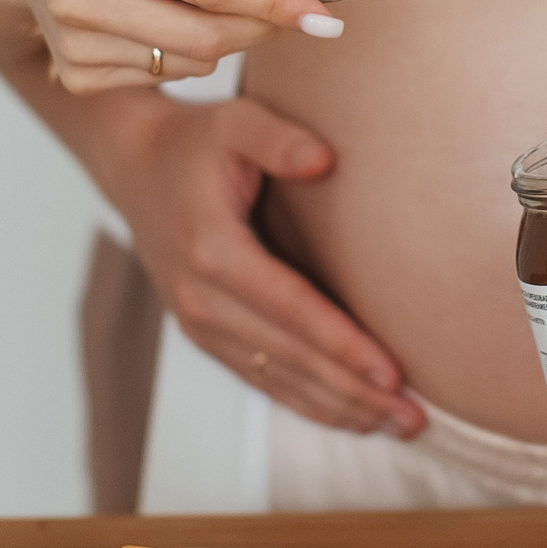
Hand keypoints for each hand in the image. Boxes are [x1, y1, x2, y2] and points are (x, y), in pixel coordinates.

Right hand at [0, 0, 340, 91]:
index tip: (323, 15)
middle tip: (289, 11)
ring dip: (219, 37)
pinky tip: (150, 17)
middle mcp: (85, 0)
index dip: (275, 5)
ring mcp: (76, 45)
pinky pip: (160, 76)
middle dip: (261, 29)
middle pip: (206, 38)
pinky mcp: (76, 75)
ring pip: (189, 64)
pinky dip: (178, 52)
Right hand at [96, 93, 424, 436]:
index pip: (291, 309)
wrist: (133, 164)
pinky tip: (348, 415)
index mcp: (214, 250)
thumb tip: (324, 160)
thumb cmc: (194, 142)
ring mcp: (197, 321)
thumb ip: (279, 139)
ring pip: (276, 379)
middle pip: (290, 358)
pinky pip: (258, 378)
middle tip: (413, 417)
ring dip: (337, 407)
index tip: (391, 372)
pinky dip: (304, 401)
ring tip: (397, 425)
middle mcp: (200, 297)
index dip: (343, 345)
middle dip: (354, 392)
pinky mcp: (201, 332)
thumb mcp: (235, 121)